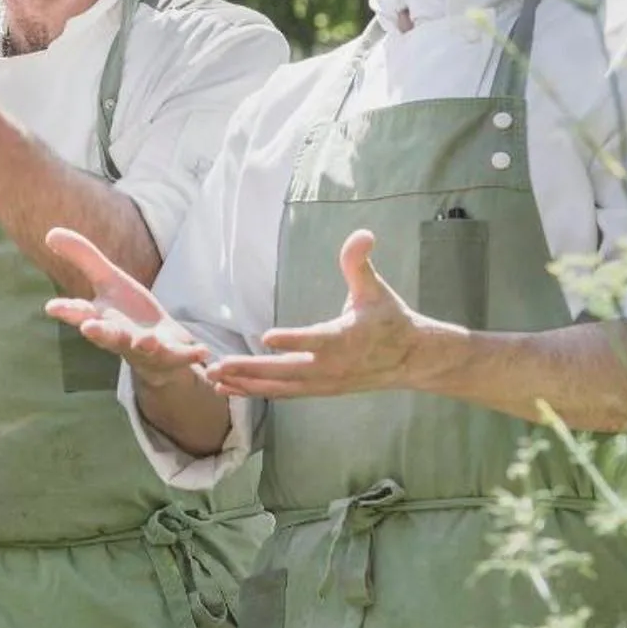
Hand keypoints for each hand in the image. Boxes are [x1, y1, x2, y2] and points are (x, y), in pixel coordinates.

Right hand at [41, 228, 211, 386]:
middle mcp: (119, 336)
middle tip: (89, 328)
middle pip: (107, 335)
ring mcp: (145, 349)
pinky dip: (190, 355)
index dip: (66, 311)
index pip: (79, 313)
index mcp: (101, 317)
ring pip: (141, 349)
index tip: (52, 307)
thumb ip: (83, 258)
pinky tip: (202, 350)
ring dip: (143, 346)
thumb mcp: (109, 281)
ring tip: (146, 340)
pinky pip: (180, 357)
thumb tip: (50, 232)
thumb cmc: (129, 313)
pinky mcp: (171, 356)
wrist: (160, 349)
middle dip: (100, 333)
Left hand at [203, 230, 439, 399]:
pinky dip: (258, 391)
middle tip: (217, 366)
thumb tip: (363, 234)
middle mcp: (333, 365)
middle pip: (288, 371)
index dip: (293, 340)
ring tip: (213, 378)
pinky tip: (231, 388)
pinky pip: (285, 393)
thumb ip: (360, 264)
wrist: (413, 360)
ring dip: (247, 384)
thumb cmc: (390, 319)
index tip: (267, 337)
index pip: (317, 340)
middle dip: (251, 369)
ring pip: (282, 387)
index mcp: (346, 338)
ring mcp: (326, 382)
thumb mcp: (376, 289)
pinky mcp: (321, 389)